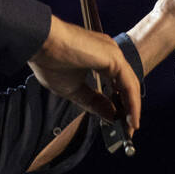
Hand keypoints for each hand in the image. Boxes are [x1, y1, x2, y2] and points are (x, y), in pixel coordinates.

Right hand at [28, 17, 140, 135]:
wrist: (41, 43)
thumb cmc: (50, 61)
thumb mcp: (73, 89)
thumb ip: (93, 102)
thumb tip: (110, 117)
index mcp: (99, 57)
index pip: (116, 84)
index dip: (119, 104)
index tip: (118, 123)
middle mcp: (110, 53)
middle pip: (126, 85)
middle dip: (128, 109)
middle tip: (127, 130)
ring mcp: (113, 54)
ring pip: (130, 86)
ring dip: (132, 109)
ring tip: (130, 129)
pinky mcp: (114, 58)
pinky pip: (129, 86)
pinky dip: (133, 105)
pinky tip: (131, 120)